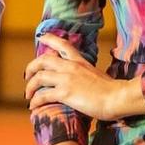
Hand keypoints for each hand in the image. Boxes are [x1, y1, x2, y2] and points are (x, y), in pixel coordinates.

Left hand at [25, 40, 144, 123]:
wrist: (117, 97)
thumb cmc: (112, 91)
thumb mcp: (97, 75)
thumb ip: (85, 74)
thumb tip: (81, 80)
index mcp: (80, 61)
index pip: (63, 44)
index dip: (50, 39)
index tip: (41, 37)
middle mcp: (71, 66)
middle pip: (43, 60)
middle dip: (31, 67)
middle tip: (27, 76)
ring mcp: (67, 79)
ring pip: (39, 77)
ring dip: (30, 86)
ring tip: (28, 95)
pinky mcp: (65, 92)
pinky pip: (43, 95)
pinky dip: (35, 101)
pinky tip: (33, 106)